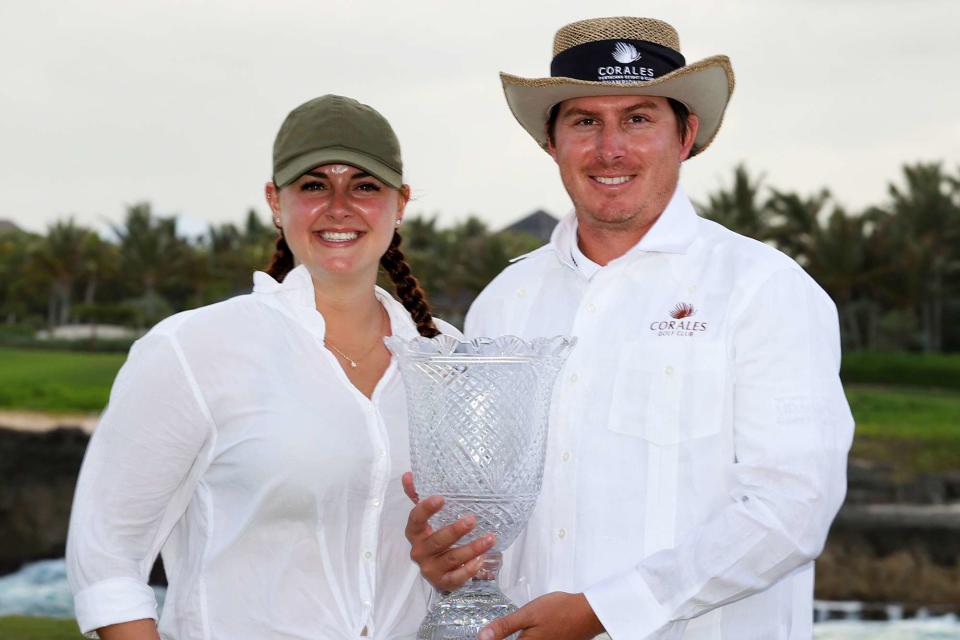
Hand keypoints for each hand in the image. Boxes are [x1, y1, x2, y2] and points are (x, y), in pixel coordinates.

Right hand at [402, 471, 495, 590]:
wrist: (436, 570)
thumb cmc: (432, 537)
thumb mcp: (425, 519)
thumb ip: (417, 496)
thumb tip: (408, 474)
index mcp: (414, 534)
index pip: (415, 520)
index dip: (426, 509)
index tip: (441, 498)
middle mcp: (419, 552)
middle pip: (437, 541)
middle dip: (455, 531)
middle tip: (472, 520)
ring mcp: (430, 569)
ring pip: (452, 559)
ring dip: (471, 548)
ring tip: (490, 539)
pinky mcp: (443, 582)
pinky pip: (456, 578)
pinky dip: (469, 569)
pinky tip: (481, 559)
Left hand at [478, 592, 604, 639]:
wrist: (587, 613)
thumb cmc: (559, 610)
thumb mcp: (528, 614)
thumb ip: (505, 626)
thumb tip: (482, 636)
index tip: (484, 636)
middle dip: (501, 639)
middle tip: (494, 634)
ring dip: (512, 638)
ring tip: (504, 634)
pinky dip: (524, 639)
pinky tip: (523, 635)